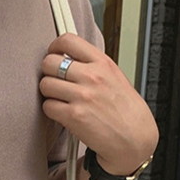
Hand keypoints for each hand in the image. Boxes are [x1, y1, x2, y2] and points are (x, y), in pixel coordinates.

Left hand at [40, 34, 158, 173]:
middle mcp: (92, 76)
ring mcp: (82, 96)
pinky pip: (47, 106)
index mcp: (103, 63)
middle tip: (55, 81)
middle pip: (49, 62)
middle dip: (48, 72)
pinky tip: (63, 113)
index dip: (54, 47)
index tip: (54, 55)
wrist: (134, 139)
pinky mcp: (73, 116)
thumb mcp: (114, 77)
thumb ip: (92, 66)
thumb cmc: (125, 111)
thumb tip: (67, 58)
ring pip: (45, 84)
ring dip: (49, 93)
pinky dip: (51, 110)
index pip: (68, 40)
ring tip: (61, 99)